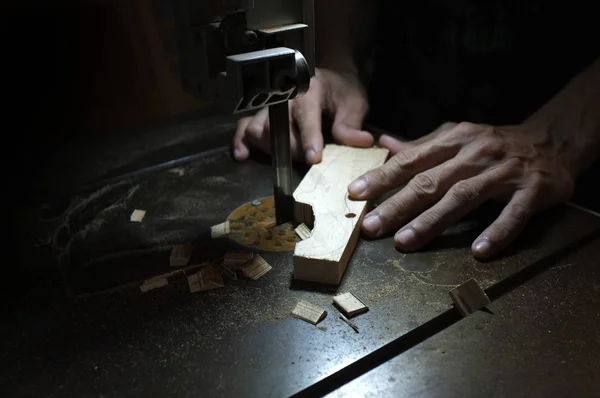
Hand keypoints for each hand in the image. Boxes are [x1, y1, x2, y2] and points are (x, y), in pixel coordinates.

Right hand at [233, 68, 373, 164]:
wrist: (327, 81)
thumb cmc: (340, 91)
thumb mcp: (354, 102)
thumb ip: (353, 123)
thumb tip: (360, 141)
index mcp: (308, 88)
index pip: (305, 115)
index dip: (308, 138)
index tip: (312, 158)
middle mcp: (283, 96)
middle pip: (276, 127)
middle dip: (291, 149)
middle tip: (307, 159)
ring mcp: (268, 106)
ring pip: (257, 129)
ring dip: (270, 149)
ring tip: (287, 157)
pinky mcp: (260, 115)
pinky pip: (242, 128)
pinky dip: (241, 143)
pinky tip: (243, 155)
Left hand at [348, 122, 574, 258]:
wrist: (553, 140)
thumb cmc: (495, 144)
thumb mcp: (458, 137)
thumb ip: (423, 146)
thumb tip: (385, 145)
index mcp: (454, 139)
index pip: (411, 159)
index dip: (382, 176)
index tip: (354, 194)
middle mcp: (476, 152)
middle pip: (431, 180)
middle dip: (397, 204)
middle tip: (370, 226)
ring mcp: (505, 170)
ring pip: (464, 196)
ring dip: (432, 221)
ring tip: (405, 241)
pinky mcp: (534, 188)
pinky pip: (514, 212)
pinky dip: (497, 231)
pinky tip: (479, 251)